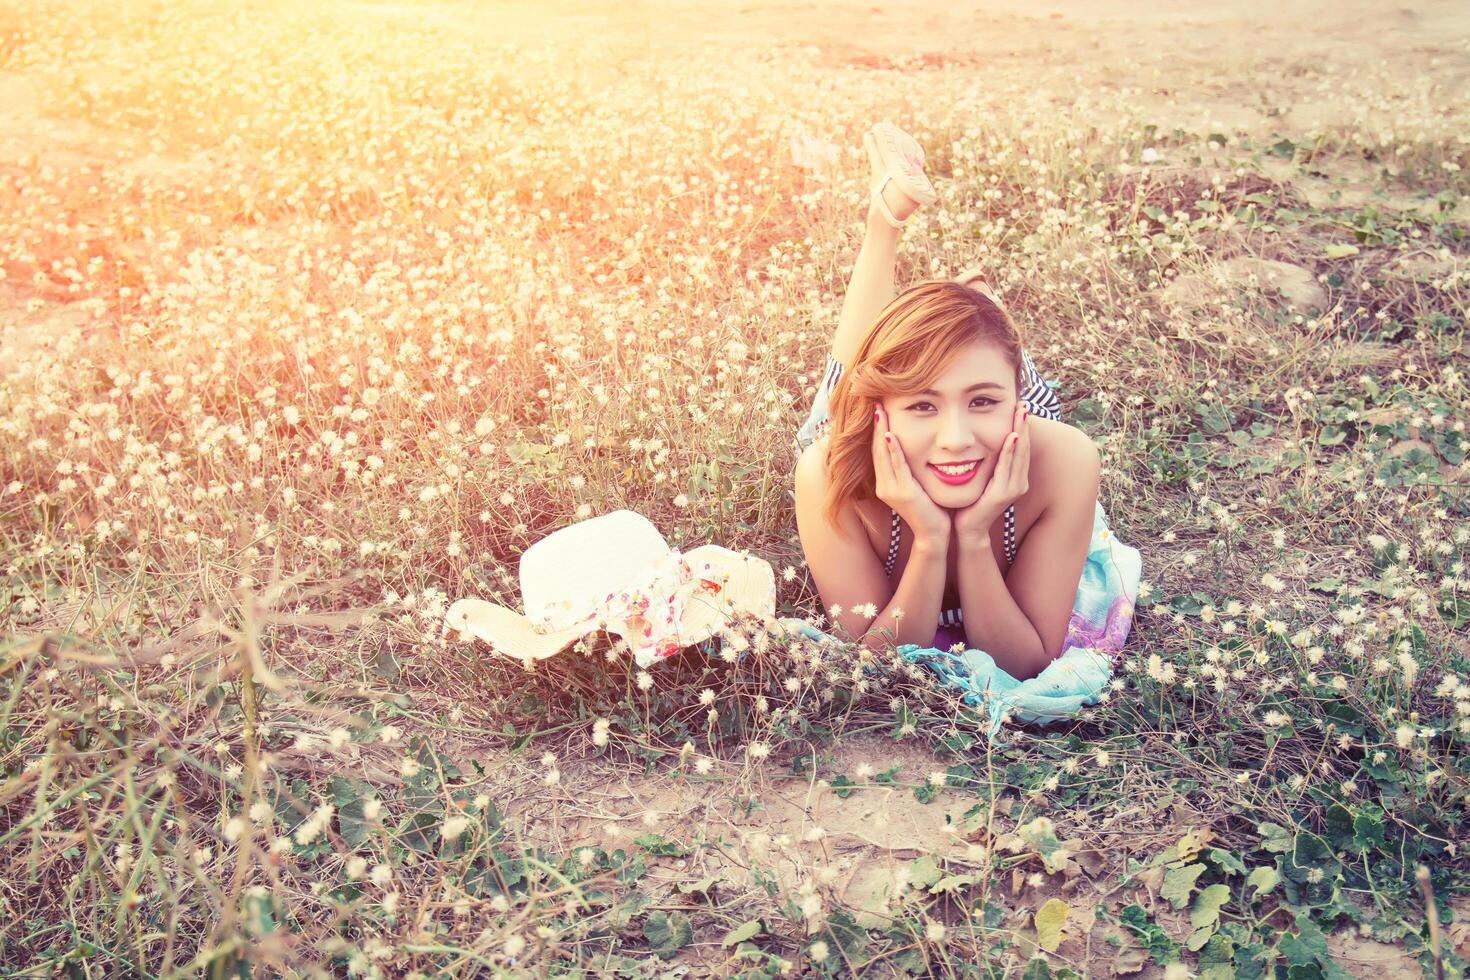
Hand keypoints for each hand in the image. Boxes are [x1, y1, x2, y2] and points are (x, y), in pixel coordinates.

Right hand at [872, 404, 950, 547]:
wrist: (934, 535)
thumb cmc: (929, 509)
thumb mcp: (916, 486)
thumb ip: (910, 469)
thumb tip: (913, 448)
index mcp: (885, 483)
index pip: (878, 451)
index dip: (876, 430)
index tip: (877, 409)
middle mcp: (884, 486)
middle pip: (876, 449)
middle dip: (875, 425)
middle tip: (874, 403)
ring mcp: (892, 490)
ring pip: (883, 455)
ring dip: (880, 431)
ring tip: (879, 412)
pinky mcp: (905, 494)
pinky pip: (898, 467)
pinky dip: (893, 451)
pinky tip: (890, 435)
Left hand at [954, 401, 1029, 545]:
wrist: (968, 529)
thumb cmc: (972, 502)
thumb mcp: (984, 477)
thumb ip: (989, 462)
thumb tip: (984, 440)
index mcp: (1016, 477)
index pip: (1021, 446)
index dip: (1022, 427)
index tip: (1020, 406)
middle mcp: (1019, 482)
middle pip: (1024, 447)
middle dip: (1024, 424)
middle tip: (1024, 403)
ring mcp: (1013, 489)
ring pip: (1019, 455)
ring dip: (1020, 432)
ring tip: (1021, 414)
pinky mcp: (1002, 494)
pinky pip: (1006, 468)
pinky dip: (1009, 452)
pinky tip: (1011, 437)